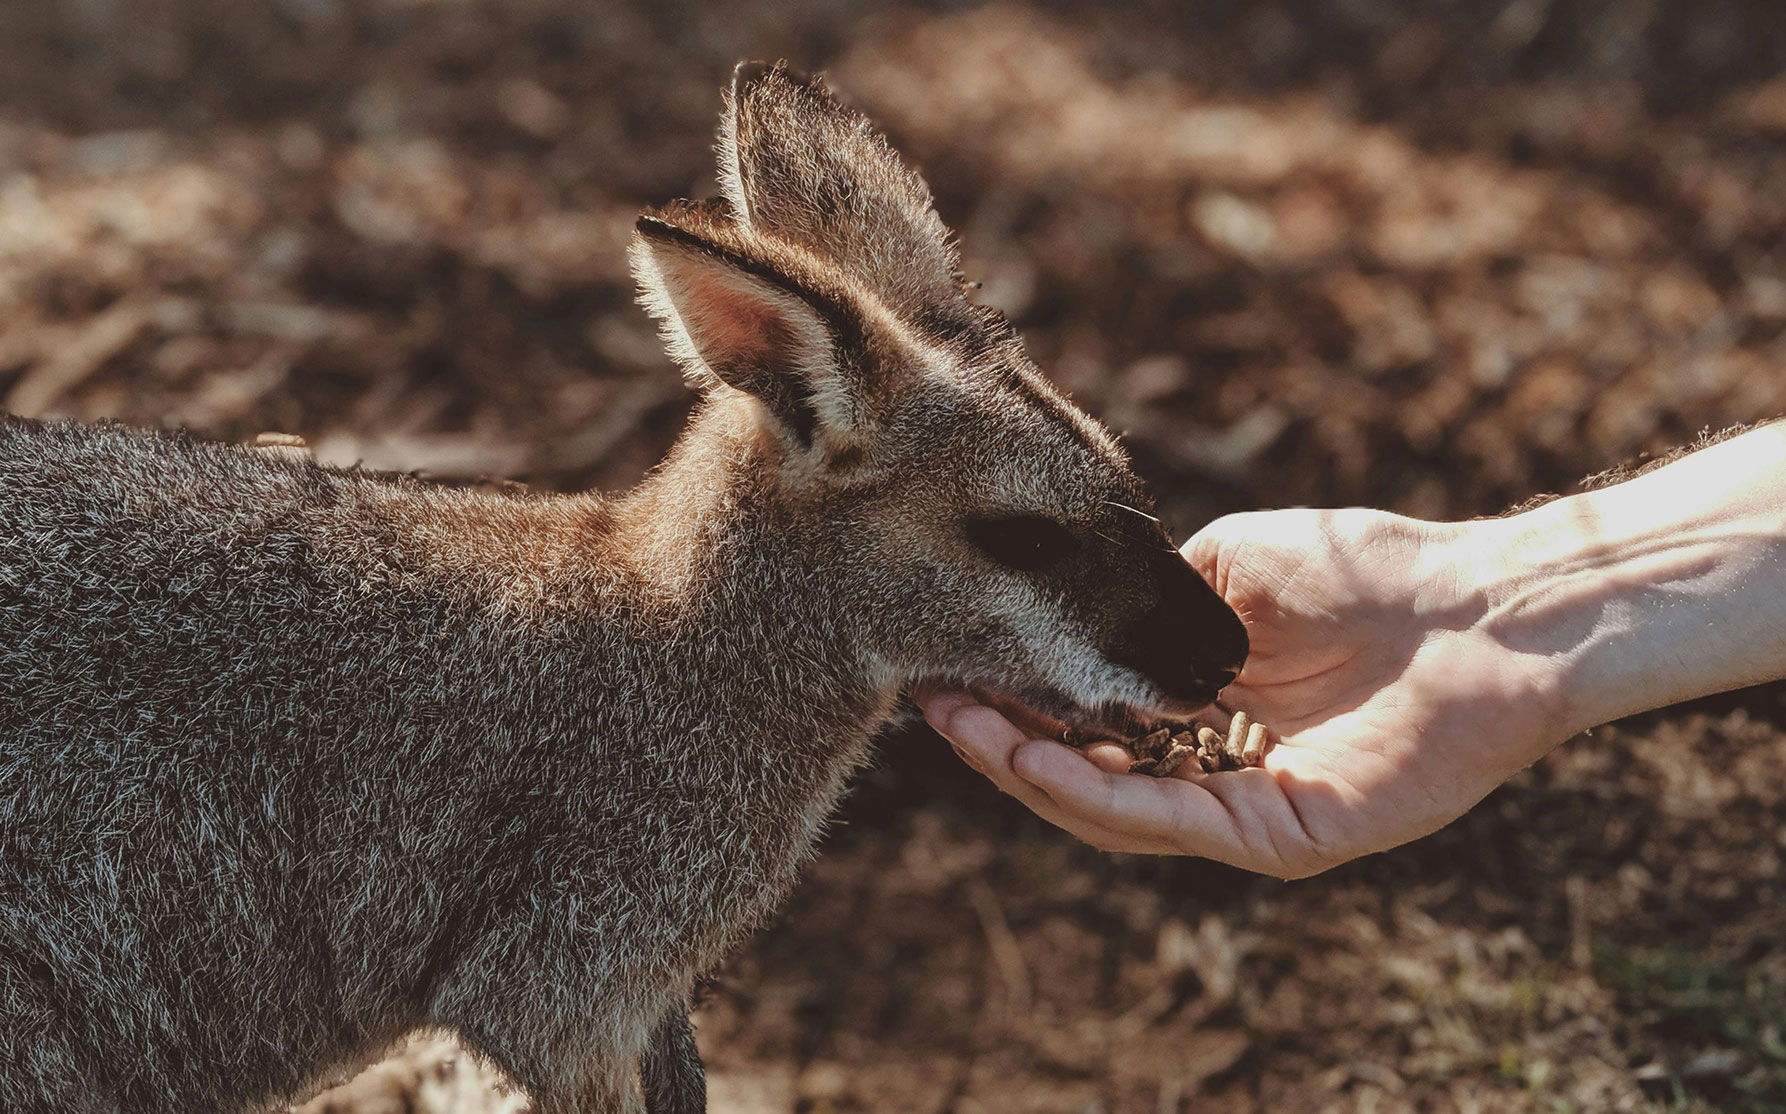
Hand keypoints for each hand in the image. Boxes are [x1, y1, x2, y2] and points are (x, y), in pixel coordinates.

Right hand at [922, 508, 1566, 877]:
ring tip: (965, 728)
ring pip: (1114, 809)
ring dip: (1030, 770)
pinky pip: (1173, 824)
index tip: (947, 665)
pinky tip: (1039, 759)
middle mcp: (1214, 765)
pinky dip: (1100, 795)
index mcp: (1201, 706)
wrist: (1482, 604)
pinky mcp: (1283, 837)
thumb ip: (1149, 596)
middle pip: (1086, 773)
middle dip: (1002, 741)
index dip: (1016, 698)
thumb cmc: (1368, 571)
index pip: (1088, 719)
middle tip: (932, 705)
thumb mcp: (1225, 566)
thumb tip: (1067, 605)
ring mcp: (1245, 808)